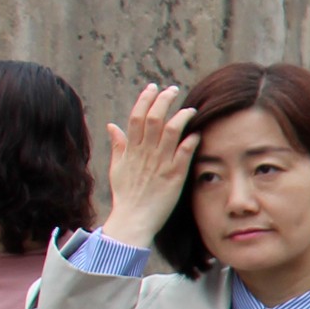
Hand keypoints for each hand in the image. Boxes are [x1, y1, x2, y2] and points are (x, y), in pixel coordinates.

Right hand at [100, 83, 198, 248]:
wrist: (133, 220)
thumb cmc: (125, 196)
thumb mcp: (116, 168)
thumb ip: (118, 146)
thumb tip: (112, 125)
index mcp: (131, 150)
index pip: (136, 117)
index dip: (145, 100)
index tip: (153, 87)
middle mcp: (145, 154)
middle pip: (154, 119)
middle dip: (164, 101)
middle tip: (173, 90)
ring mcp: (161, 164)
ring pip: (171, 132)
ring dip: (181, 117)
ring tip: (190, 109)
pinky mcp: (175, 176)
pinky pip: (184, 153)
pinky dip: (191, 140)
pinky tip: (197, 132)